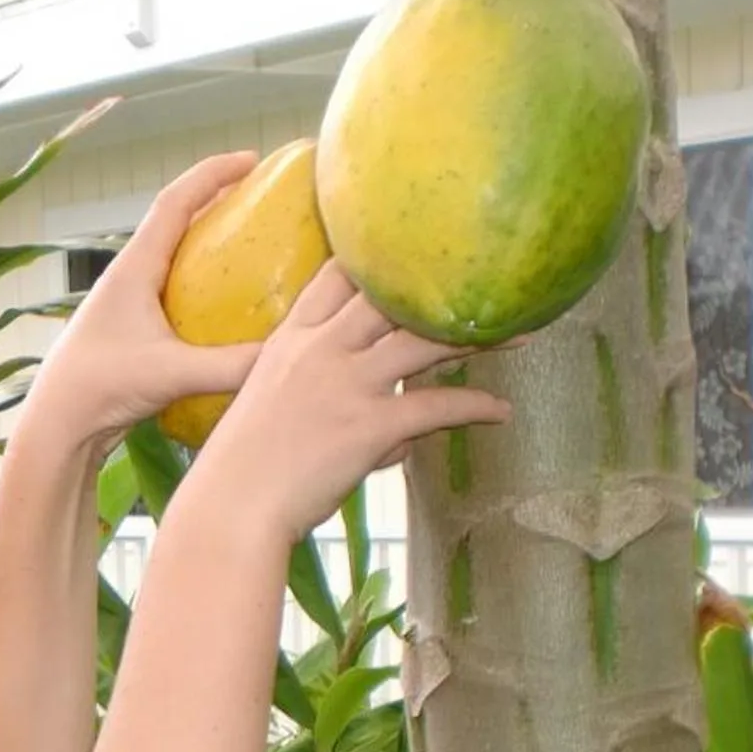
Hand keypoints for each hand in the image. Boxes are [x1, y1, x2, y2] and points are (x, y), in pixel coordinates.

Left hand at [19, 152, 271, 460]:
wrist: (56, 428)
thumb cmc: (98, 389)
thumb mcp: (170, 373)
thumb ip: (230, 364)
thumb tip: (286, 351)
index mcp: (133, 269)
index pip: (175, 202)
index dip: (213, 174)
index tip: (251, 159)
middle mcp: (128, 278)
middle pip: (175, 221)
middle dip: (216, 201)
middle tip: (259, 196)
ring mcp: (128, 305)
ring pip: (173, 257)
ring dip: (208, 243)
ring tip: (252, 243)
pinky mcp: (132, 333)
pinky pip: (174, 291)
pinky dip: (203, 284)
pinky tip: (228, 305)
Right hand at [187, 261, 511, 540]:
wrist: (233, 508)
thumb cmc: (243, 469)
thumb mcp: (275, 412)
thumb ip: (340, 408)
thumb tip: (403, 436)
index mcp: (291, 339)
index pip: (338, 274)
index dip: (377, 254)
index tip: (413, 243)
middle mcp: (321, 349)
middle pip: (391, 294)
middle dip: (440, 281)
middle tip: (488, 271)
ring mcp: (347, 384)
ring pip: (424, 341)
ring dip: (478, 337)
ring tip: (520, 332)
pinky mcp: (370, 425)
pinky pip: (436, 406)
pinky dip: (475, 407)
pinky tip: (500, 412)